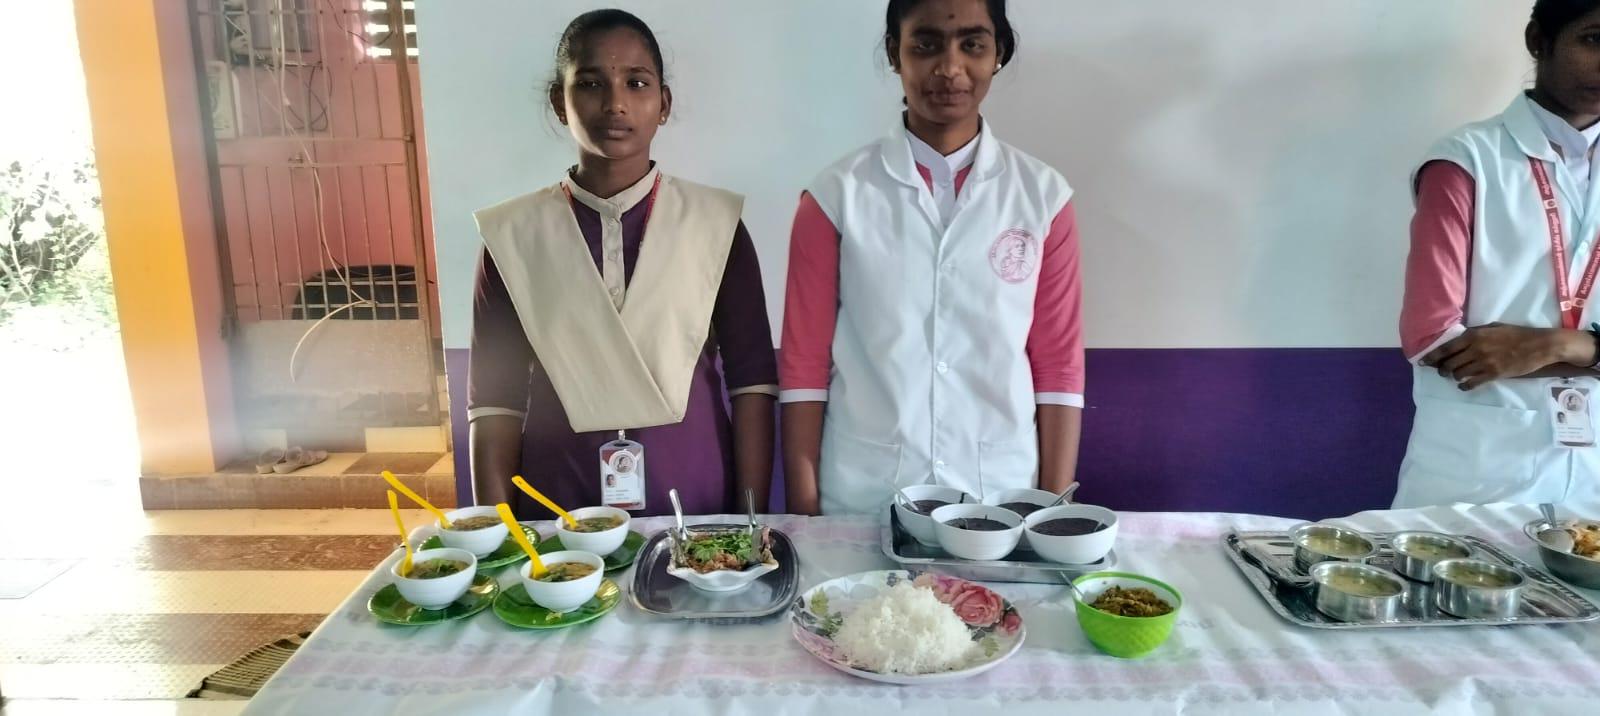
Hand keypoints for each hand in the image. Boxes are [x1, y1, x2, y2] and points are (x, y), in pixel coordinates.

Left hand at [1422, 324, 1593, 389]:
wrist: (1539, 345)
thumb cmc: (1516, 334)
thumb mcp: (1493, 327)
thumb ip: (1475, 333)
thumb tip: (1458, 339)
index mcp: (1474, 335)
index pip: (1446, 348)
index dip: (1431, 357)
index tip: (1422, 362)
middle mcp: (1476, 349)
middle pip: (1449, 363)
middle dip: (1442, 369)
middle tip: (1442, 371)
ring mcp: (1485, 363)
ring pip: (1458, 374)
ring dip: (1453, 377)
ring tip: (1455, 377)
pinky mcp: (1494, 374)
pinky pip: (1472, 383)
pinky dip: (1464, 386)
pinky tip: (1463, 385)